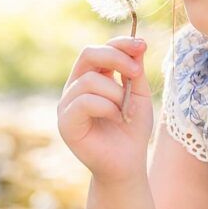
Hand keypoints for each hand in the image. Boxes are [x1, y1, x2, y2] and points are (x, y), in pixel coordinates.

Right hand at [57, 36, 152, 183]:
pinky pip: (84, 101)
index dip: (120, 43)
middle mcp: (75, 87)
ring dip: (115, 93)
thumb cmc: (132, 131)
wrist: (127, 165)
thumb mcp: (139, 95)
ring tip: (125, 112)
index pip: (100, 49)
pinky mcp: (65, 122)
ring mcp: (67, 104)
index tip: (142, 45)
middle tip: (136, 72)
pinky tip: (117, 119)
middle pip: (88, 54)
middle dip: (116, 57)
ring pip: (89, 79)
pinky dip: (107, 107)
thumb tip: (138, 43)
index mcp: (91, 78)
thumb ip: (135, 71)